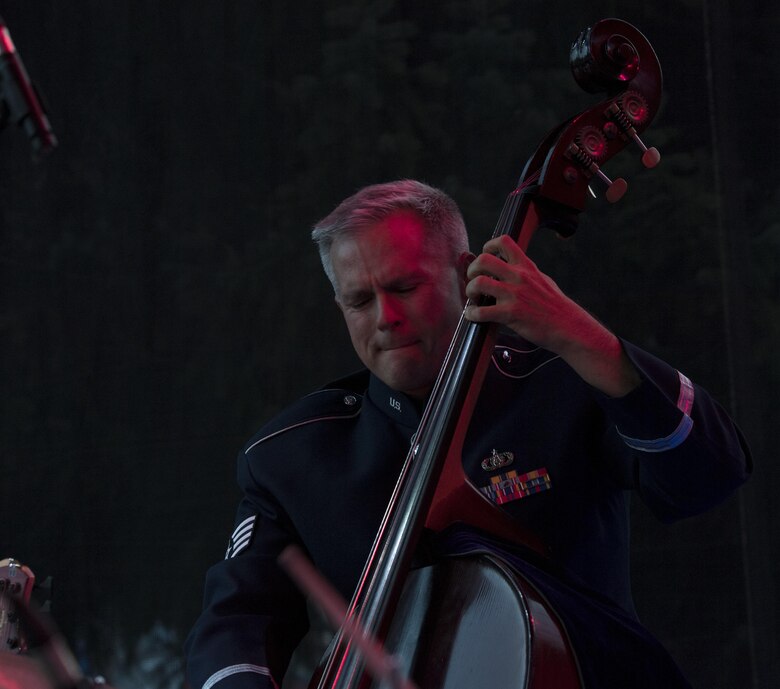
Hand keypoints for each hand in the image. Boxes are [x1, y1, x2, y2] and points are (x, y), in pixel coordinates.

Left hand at [464, 235, 639, 396]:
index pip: (505, 242)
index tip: (485, 255)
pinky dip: (472, 313)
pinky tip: (473, 315)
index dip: (489, 246)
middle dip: (472, 270)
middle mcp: (519, 277)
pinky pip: (481, 311)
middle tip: (474, 280)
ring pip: (479, 283)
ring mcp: (514, 295)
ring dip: (470, 291)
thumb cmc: (555, 306)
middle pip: (484, 260)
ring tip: (473, 298)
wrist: (568, 326)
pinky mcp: (511, 313)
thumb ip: (526, 273)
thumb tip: (511, 269)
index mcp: (527, 267)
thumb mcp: (542, 280)